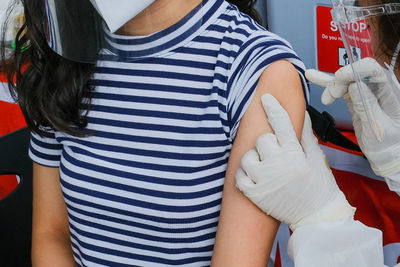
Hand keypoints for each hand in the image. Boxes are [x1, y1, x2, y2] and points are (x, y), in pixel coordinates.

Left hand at [236, 94, 354, 229]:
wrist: (317, 216)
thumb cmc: (319, 187)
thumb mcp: (316, 159)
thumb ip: (305, 135)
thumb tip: (301, 114)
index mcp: (295, 154)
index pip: (281, 123)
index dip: (273, 107)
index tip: (265, 98)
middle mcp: (278, 165)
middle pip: (261, 140)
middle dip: (268, 144)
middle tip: (277, 155)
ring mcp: (264, 180)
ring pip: (247, 156)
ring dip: (255, 159)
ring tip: (267, 168)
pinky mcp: (254, 194)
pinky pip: (240, 175)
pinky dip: (245, 174)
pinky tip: (256, 176)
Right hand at [306, 58, 399, 177]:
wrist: (387, 155)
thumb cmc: (389, 144)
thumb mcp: (377, 127)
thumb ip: (366, 105)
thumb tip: (354, 87)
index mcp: (390, 92)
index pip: (374, 71)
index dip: (356, 70)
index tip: (341, 77)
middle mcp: (378, 90)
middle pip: (357, 72)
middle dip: (341, 80)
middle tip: (333, 95)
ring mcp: (366, 94)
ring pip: (346, 80)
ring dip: (332, 86)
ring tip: (326, 99)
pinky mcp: (355, 100)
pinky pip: (341, 89)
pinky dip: (327, 84)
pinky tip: (314, 76)